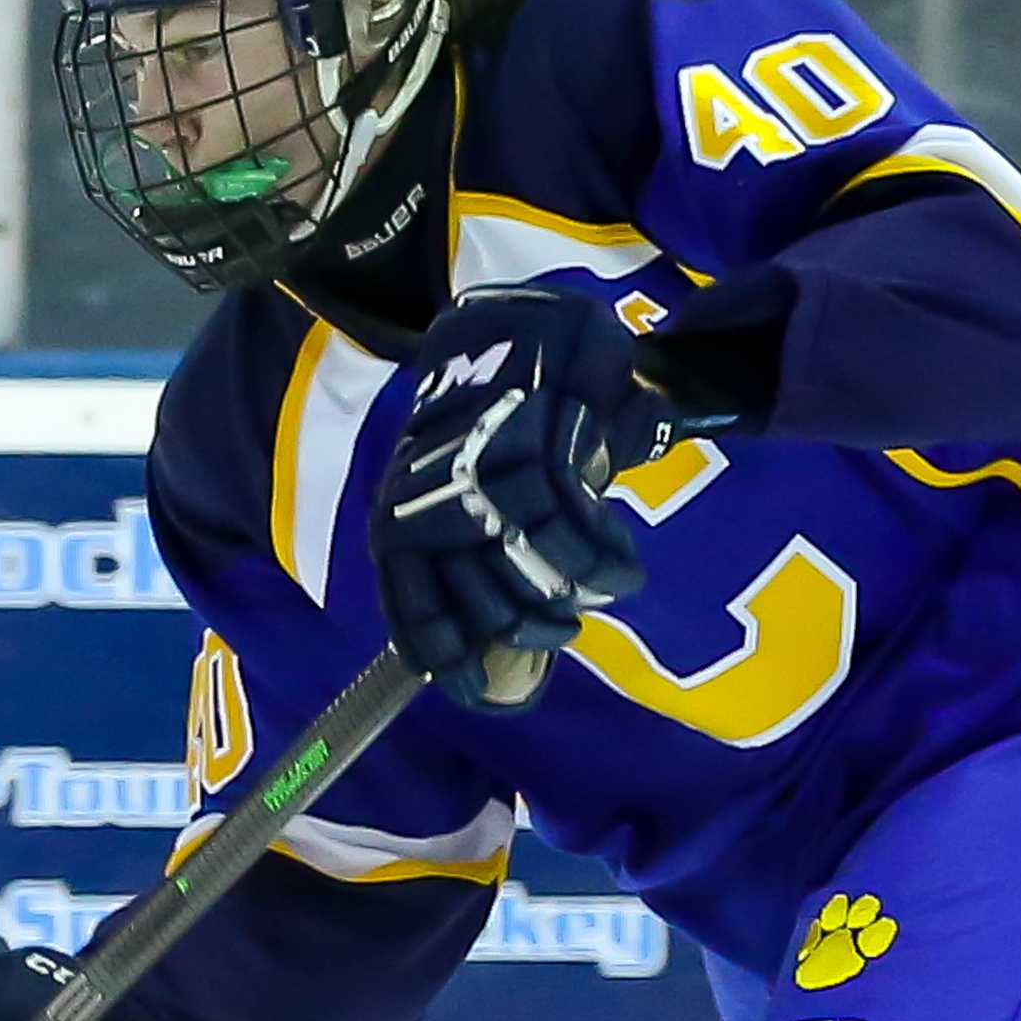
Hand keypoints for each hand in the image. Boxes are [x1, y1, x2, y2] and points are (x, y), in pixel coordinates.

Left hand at [373, 286, 700, 710]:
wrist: (514, 331)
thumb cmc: (484, 424)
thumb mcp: (453, 492)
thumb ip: (468, 555)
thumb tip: (502, 630)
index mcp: (400, 525)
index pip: (418, 617)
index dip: (455, 660)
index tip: (489, 688)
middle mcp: (432, 511)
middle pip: (491, 612)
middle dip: (536, 630)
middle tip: (568, 621)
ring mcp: (484, 486)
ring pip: (538, 578)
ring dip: (578, 592)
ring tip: (603, 582)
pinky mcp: (540, 458)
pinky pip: (580, 540)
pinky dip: (607, 561)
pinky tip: (621, 560)